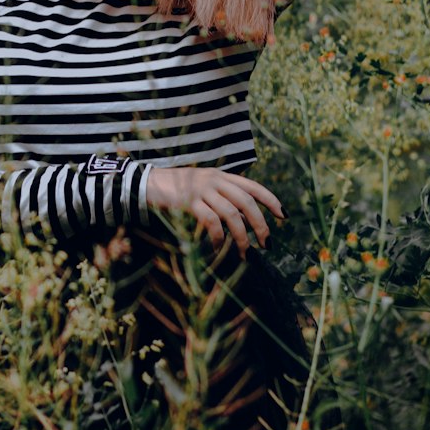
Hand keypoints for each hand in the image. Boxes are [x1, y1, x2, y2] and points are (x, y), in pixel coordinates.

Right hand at [145, 167, 283, 258]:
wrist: (146, 183)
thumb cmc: (175, 188)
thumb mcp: (202, 187)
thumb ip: (221, 197)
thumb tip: (243, 219)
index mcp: (221, 176)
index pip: (253, 186)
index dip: (271, 200)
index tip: (283, 216)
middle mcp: (215, 180)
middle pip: (247, 202)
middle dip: (260, 225)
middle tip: (266, 244)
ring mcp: (202, 190)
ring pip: (232, 214)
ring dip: (241, 237)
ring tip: (244, 254)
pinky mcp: (189, 201)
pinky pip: (211, 221)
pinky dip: (218, 238)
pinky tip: (217, 249)